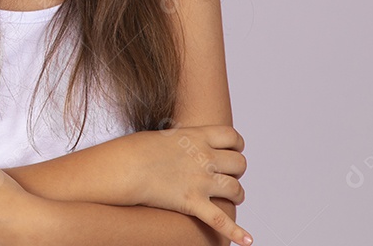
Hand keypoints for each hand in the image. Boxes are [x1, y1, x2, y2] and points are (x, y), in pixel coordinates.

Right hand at [121, 125, 250, 245]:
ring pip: (237, 189)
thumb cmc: (136, 150)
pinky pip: (221, 221)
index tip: (232, 150)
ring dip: (236, 194)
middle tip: (226, 174)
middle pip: (239, 163)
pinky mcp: (193, 203)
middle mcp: (205, 157)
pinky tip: (247, 240)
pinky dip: (236, 232)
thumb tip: (187, 148)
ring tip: (232, 197)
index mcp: (198, 136)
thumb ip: (183, 142)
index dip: (236, 145)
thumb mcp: (165, 136)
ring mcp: (202, 181)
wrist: (125, 166)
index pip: (232, 136)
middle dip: (236, 170)